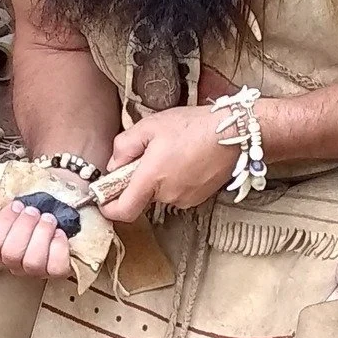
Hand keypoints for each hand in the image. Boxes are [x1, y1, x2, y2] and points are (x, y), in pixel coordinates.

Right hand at [0, 171, 77, 279]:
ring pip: (33, 262)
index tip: (15, 204)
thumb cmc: (23, 196)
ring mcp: (36, 269)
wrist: (57, 190)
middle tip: (33, 210)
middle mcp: (13, 262)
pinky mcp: (59, 270)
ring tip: (48, 219)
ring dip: (42, 233)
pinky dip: (59, 246)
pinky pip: (57, 267)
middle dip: (25, 226)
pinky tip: (60, 233)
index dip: (5, 222)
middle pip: (12, 254)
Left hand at [100, 107, 234, 221]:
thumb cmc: (192, 126)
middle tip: (149, 154)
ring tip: (173, 153)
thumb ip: (124, 146)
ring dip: (159, 178)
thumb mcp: (150, 126)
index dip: (109, 208)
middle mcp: (167, 195)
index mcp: (151, 178)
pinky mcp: (198, 198)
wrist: (233, 132)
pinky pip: (176, 192)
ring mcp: (185, 199)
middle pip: (141, 197)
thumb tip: (114, 165)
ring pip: (160, 194)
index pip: (123, 210)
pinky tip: (186, 160)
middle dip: (139, 179)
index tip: (103, 199)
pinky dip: (175, 180)